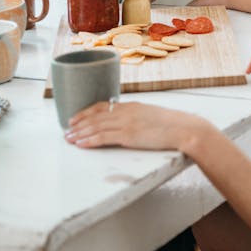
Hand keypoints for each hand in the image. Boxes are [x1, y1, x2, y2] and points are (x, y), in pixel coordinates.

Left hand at [64, 99, 205, 151]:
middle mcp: (126, 112)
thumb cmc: (172, 125)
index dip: (85, 112)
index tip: (74, 118)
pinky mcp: (129, 135)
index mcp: (131, 106)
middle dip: (78, 124)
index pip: (102, 106)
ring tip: (69, 138)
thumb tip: (127, 125)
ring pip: (96, 127)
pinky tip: (81, 144)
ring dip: (80, 133)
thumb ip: (137, 118)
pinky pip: (103, 138)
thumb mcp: (151, 116)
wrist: (184, 129)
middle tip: (66, 129)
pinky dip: (89, 141)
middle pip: (95, 116)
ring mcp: (127, 123)